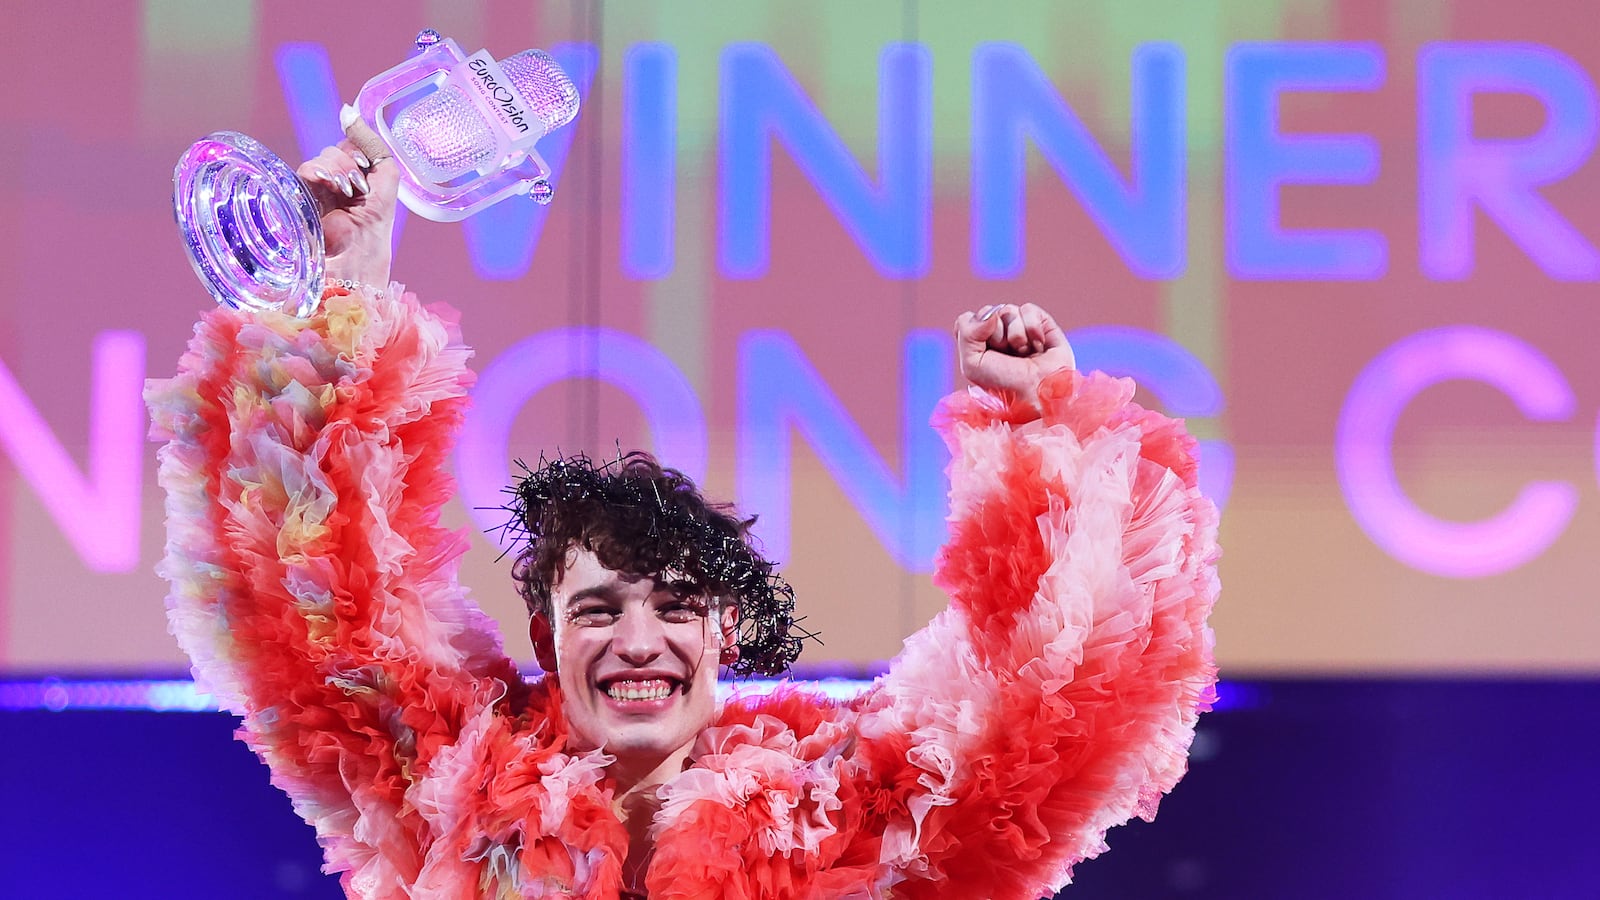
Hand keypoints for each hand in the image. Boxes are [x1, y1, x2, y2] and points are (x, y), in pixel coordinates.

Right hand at [294, 114, 398, 286]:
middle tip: (358, 187)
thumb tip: (348, 110)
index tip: (367, 168)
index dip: (359, 150)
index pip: (352, 145)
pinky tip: (329, 187)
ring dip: (338, 170)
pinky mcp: (300, 197)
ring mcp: (317, 189)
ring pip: (323, 157)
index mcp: (357, 179)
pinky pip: (305, 169)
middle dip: (351, 163)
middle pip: (338, 148)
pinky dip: (319, 173)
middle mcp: (336, 183)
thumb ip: (373, 144)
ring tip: (346, 193)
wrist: (356, 257)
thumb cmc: (376, 225)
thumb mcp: (386, 177)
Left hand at [954, 303, 1075, 411]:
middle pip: (987, 312)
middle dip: (996, 336)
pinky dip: (1032, 327)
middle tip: (1007, 357)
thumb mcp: (972, 365)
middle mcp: (999, 334)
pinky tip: (1038, 346)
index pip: (967, 320)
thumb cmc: (1005, 385)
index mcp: (979, 345)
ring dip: (1015, 335)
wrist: (1040, 394)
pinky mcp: (1041, 324)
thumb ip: (967, 332)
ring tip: (1024, 354)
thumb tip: (991, 311)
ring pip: (1008, 310)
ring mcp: (1020, 328)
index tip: (984, 353)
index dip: (974, 332)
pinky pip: (1028, 309)